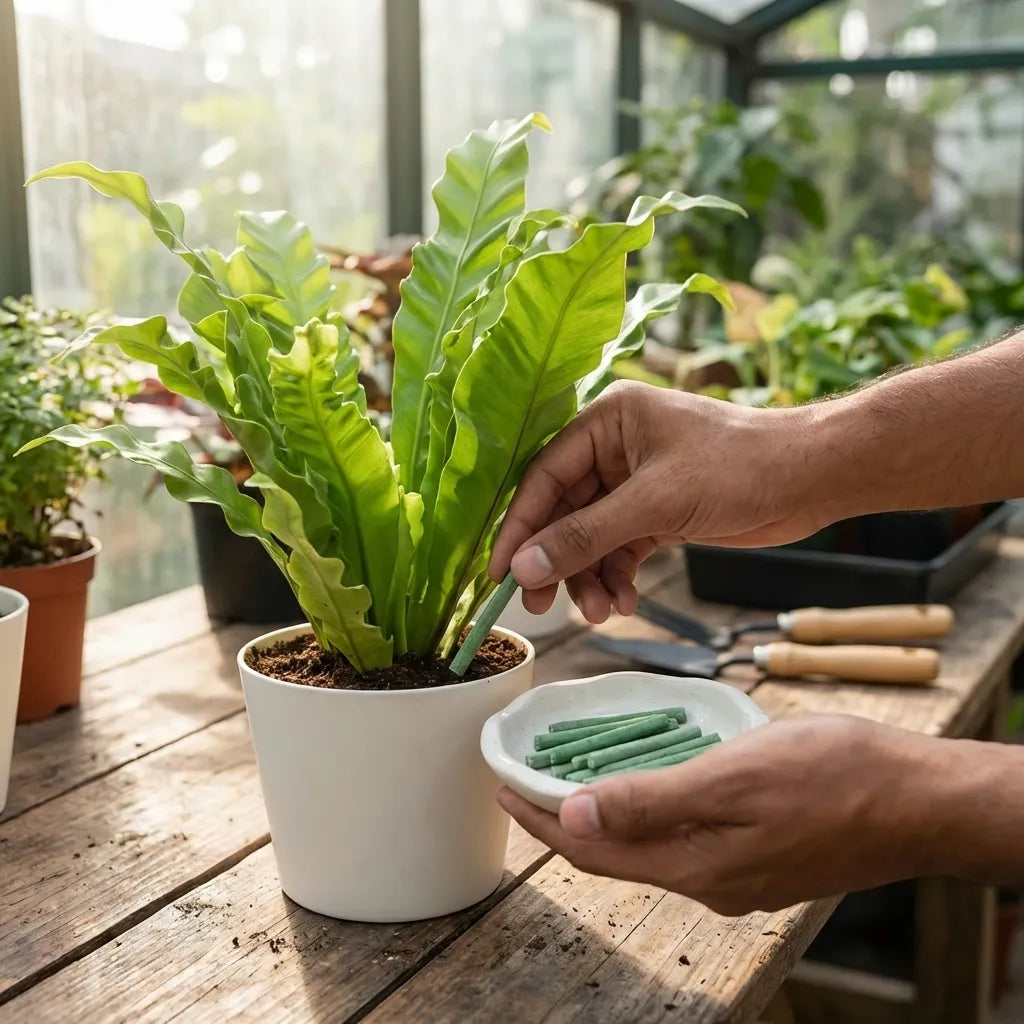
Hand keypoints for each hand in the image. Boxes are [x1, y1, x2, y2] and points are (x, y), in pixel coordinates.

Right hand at [489, 382, 822, 622]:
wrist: (812, 477)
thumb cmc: (738, 467)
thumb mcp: (654, 503)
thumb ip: (586, 536)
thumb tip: (524, 567)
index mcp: (606, 421)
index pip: (544, 477)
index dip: (520, 527)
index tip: (501, 574)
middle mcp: (615, 448)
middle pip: (564, 511)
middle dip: (558, 560)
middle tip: (540, 605)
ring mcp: (637, 482)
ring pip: (592, 537)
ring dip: (591, 577)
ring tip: (604, 612)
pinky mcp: (659, 512)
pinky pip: (621, 548)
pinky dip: (619, 576)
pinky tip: (627, 601)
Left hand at [498, 716, 964, 915]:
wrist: (920, 800)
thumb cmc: (834, 778)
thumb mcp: (733, 776)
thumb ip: (651, 800)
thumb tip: (574, 815)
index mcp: (696, 866)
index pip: (591, 848)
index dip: (540, 819)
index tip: (502, 787)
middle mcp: (710, 880)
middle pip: (613, 853)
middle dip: (561, 820)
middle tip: (524, 783)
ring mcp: (737, 873)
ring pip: (648, 847)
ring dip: (603, 816)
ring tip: (571, 781)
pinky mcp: (760, 857)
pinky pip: (682, 838)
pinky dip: (648, 813)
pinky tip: (645, 785)